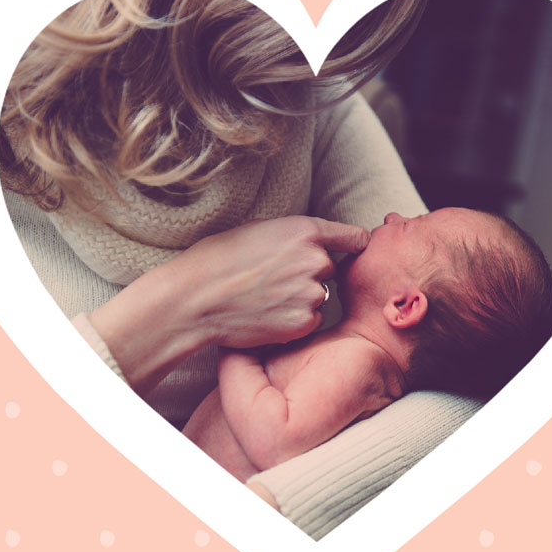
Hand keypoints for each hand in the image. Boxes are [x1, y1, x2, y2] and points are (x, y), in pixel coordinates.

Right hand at [176, 215, 368, 347]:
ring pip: (320, 296)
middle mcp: (315, 260)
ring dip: (302, 299)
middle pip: (329, 268)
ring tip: (266, 297)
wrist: (197, 297)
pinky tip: (267, 315)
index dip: (354, 244)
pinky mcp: (303, 322)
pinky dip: (295, 320)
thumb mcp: (259, 229)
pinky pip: (311, 320)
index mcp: (305, 231)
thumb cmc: (219, 258)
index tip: (354, 249)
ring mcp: (311, 293)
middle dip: (310, 274)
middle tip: (275, 279)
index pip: (354, 236)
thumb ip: (294, 235)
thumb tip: (313, 242)